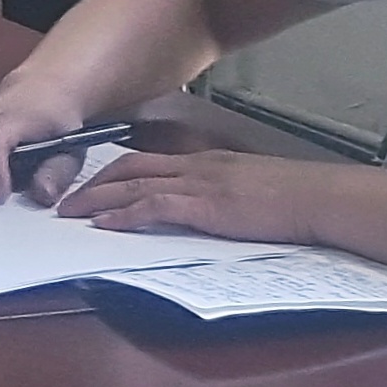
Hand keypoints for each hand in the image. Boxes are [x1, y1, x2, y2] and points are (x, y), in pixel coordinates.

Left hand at [44, 145, 326, 246]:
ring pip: (133, 186)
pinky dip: (123, 215)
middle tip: (66, 200)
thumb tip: (209, 211)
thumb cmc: (295, 199)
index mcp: (206, 163)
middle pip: (129, 168)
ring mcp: (199, 184)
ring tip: (69, 214)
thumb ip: (223, 195)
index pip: (147, 161)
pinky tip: (103, 225)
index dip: (113, 172)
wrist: (321, 198)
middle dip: (93, 183)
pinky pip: (153, 207)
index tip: (90, 184)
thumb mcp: (250, 189)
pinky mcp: (205, 205)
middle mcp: (196, 167)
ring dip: (96, 200)